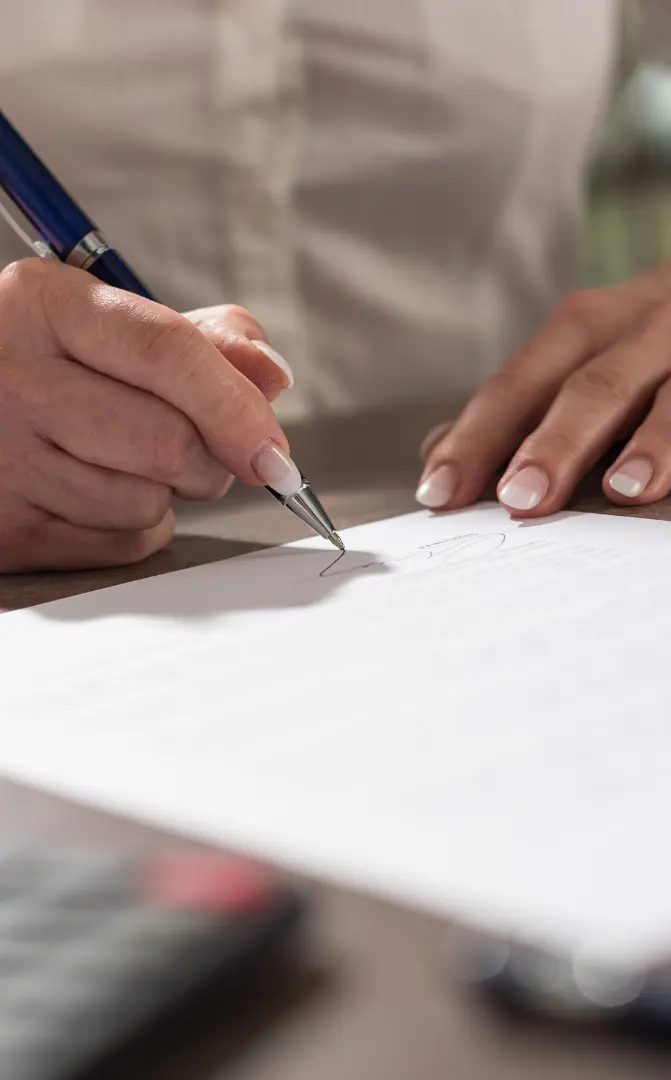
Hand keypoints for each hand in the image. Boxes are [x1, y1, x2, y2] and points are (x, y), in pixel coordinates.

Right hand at [0, 259, 294, 570]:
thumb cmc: (48, 368)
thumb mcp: (111, 327)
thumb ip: (201, 341)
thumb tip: (273, 374)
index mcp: (46, 304)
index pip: (167, 352)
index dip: (237, 406)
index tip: (274, 450)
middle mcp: (14, 377)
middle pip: (167, 442)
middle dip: (209, 459)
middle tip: (200, 449)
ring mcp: (3, 458)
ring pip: (146, 503)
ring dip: (168, 495)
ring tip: (125, 460)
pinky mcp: (7, 529)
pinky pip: (120, 545)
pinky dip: (135, 529)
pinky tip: (99, 493)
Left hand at [416, 261, 670, 515]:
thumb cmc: (644, 347)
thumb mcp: (581, 357)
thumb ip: (519, 407)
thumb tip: (437, 453)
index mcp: (585, 327)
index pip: (518, 385)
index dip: (476, 438)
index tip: (438, 493)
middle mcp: (641, 325)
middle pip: (592, 384)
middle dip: (556, 443)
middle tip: (520, 500)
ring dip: (652, 442)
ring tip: (623, 489)